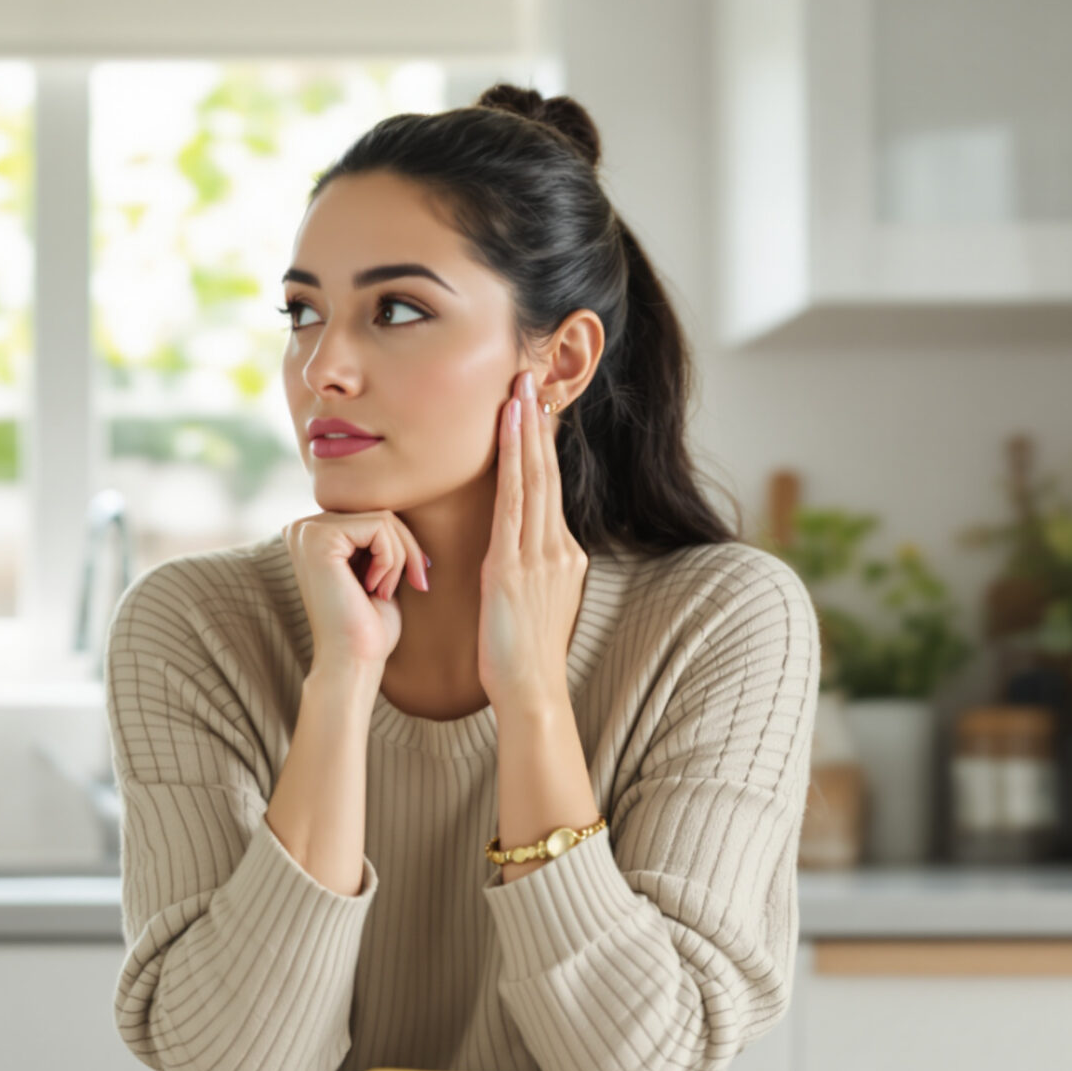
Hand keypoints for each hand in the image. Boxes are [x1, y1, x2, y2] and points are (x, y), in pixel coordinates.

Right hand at [283, 510, 428, 681]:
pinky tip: (375, 588)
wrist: (352, 662)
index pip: (371, 516)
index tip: (413, 579)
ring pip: (384, 519)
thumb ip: (380, 537)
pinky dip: (392, 560)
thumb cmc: (367, 626)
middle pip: (379, 513)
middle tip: (410, 585)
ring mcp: (307, 531)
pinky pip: (381, 527)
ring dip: (399, 558)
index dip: (401, 546)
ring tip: (383, 591)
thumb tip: (404, 507)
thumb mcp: (378, 570)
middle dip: (405, 550)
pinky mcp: (319, 538)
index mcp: (312, 536)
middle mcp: (302, 528)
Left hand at [478, 370, 588, 712]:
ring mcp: (541, 555)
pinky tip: (508, 432)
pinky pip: (514, 502)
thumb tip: (516, 556)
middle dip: (538, 424)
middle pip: (548, 474)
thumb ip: (527, 572)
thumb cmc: (522, 658)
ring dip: (526, 431)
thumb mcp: (531, 605)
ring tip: (520, 389)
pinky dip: (513, 462)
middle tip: (530, 378)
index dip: (541, 447)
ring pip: (535, 479)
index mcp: (563, 556)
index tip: (534, 410)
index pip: (550, 490)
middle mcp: (559, 548)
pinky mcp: (517, 565)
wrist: (531, 693)